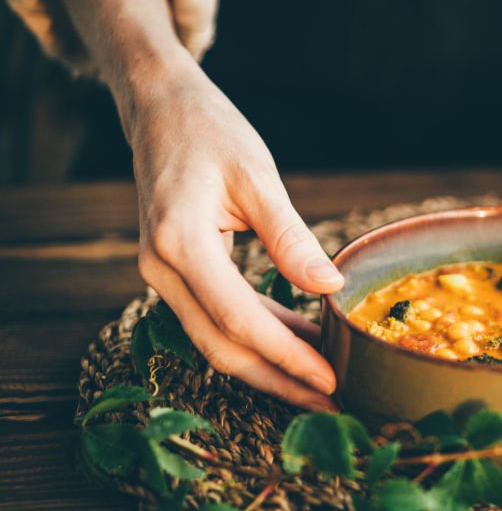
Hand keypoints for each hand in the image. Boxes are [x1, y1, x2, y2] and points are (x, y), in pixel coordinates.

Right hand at [126, 62, 342, 410]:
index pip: (240, 319)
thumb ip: (291, 237)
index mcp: (179, 241)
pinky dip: (259, 335)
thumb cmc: (209, 132)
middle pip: (222, 347)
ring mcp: (162, 275)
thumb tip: (330, 287)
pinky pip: (217, 319)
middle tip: (332, 400)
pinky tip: (299, 341)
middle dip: (279, 380)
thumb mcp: (258, 176)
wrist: (159, 110)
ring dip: (270, 365)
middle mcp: (161, 268)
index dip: (287, 356)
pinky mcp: (177, 274)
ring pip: (217, 342)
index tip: (330, 379)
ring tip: (323, 379)